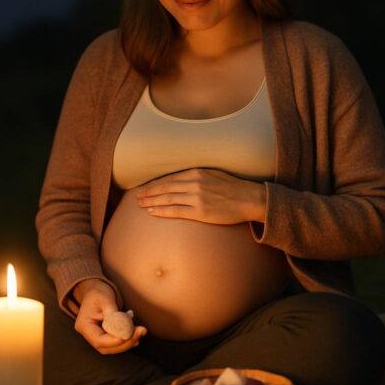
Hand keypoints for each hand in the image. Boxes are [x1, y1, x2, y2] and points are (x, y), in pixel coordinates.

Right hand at [72, 280, 146, 354]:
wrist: (94, 290)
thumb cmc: (98, 292)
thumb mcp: (105, 299)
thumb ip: (113, 315)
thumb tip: (123, 329)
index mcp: (84, 325)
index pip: (99, 340)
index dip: (115, 341)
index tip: (129, 334)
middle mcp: (88, 334)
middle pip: (106, 347)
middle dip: (125, 342)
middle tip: (140, 332)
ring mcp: (96, 336)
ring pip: (112, 347)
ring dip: (128, 342)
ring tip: (141, 331)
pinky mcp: (104, 335)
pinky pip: (115, 342)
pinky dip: (126, 340)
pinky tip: (137, 334)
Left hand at [135, 168, 265, 224]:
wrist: (248, 199)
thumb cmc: (233, 187)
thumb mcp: (213, 174)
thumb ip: (197, 176)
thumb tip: (181, 180)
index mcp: (196, 172)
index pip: (169, 178)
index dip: (154, 184)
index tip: (144, 188)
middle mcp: (194, 183)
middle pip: (164, 188)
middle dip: (148, 192)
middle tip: (136, 197)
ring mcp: (196, 198)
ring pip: (167, 199)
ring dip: (151, 202)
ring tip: (140, 205)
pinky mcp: (200, 212)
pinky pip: (175, 211)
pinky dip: (161, 211)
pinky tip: (152, 212)